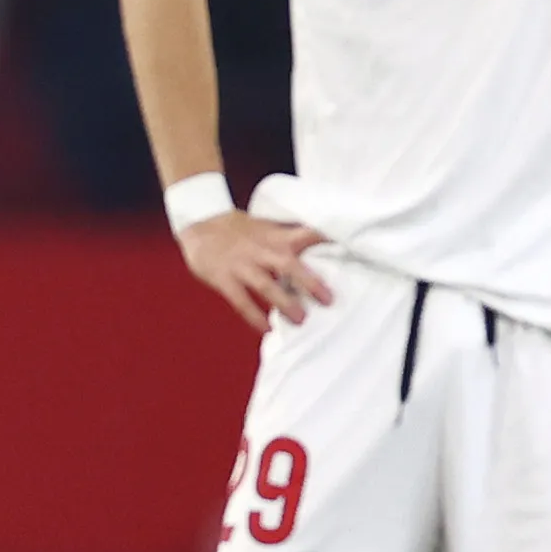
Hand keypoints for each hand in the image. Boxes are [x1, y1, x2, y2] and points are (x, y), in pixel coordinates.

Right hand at [178, 211, 334, 329]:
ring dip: (284, 303)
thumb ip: (288, 239)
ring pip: (266, 285)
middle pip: (289, 265)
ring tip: (300, 320)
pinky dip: (253, 316)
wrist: (198, 223)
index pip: (307, 233)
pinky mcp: (223, 278)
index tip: (352, 246)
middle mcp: (261, 249)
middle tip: (329, 300)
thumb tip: (322, 248)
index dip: (328, 239)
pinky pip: (241, 301)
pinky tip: (265, 329)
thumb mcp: (265, 227)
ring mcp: (241, 264)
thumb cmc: (237, 229)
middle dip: (309, 282)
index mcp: (275, 236)